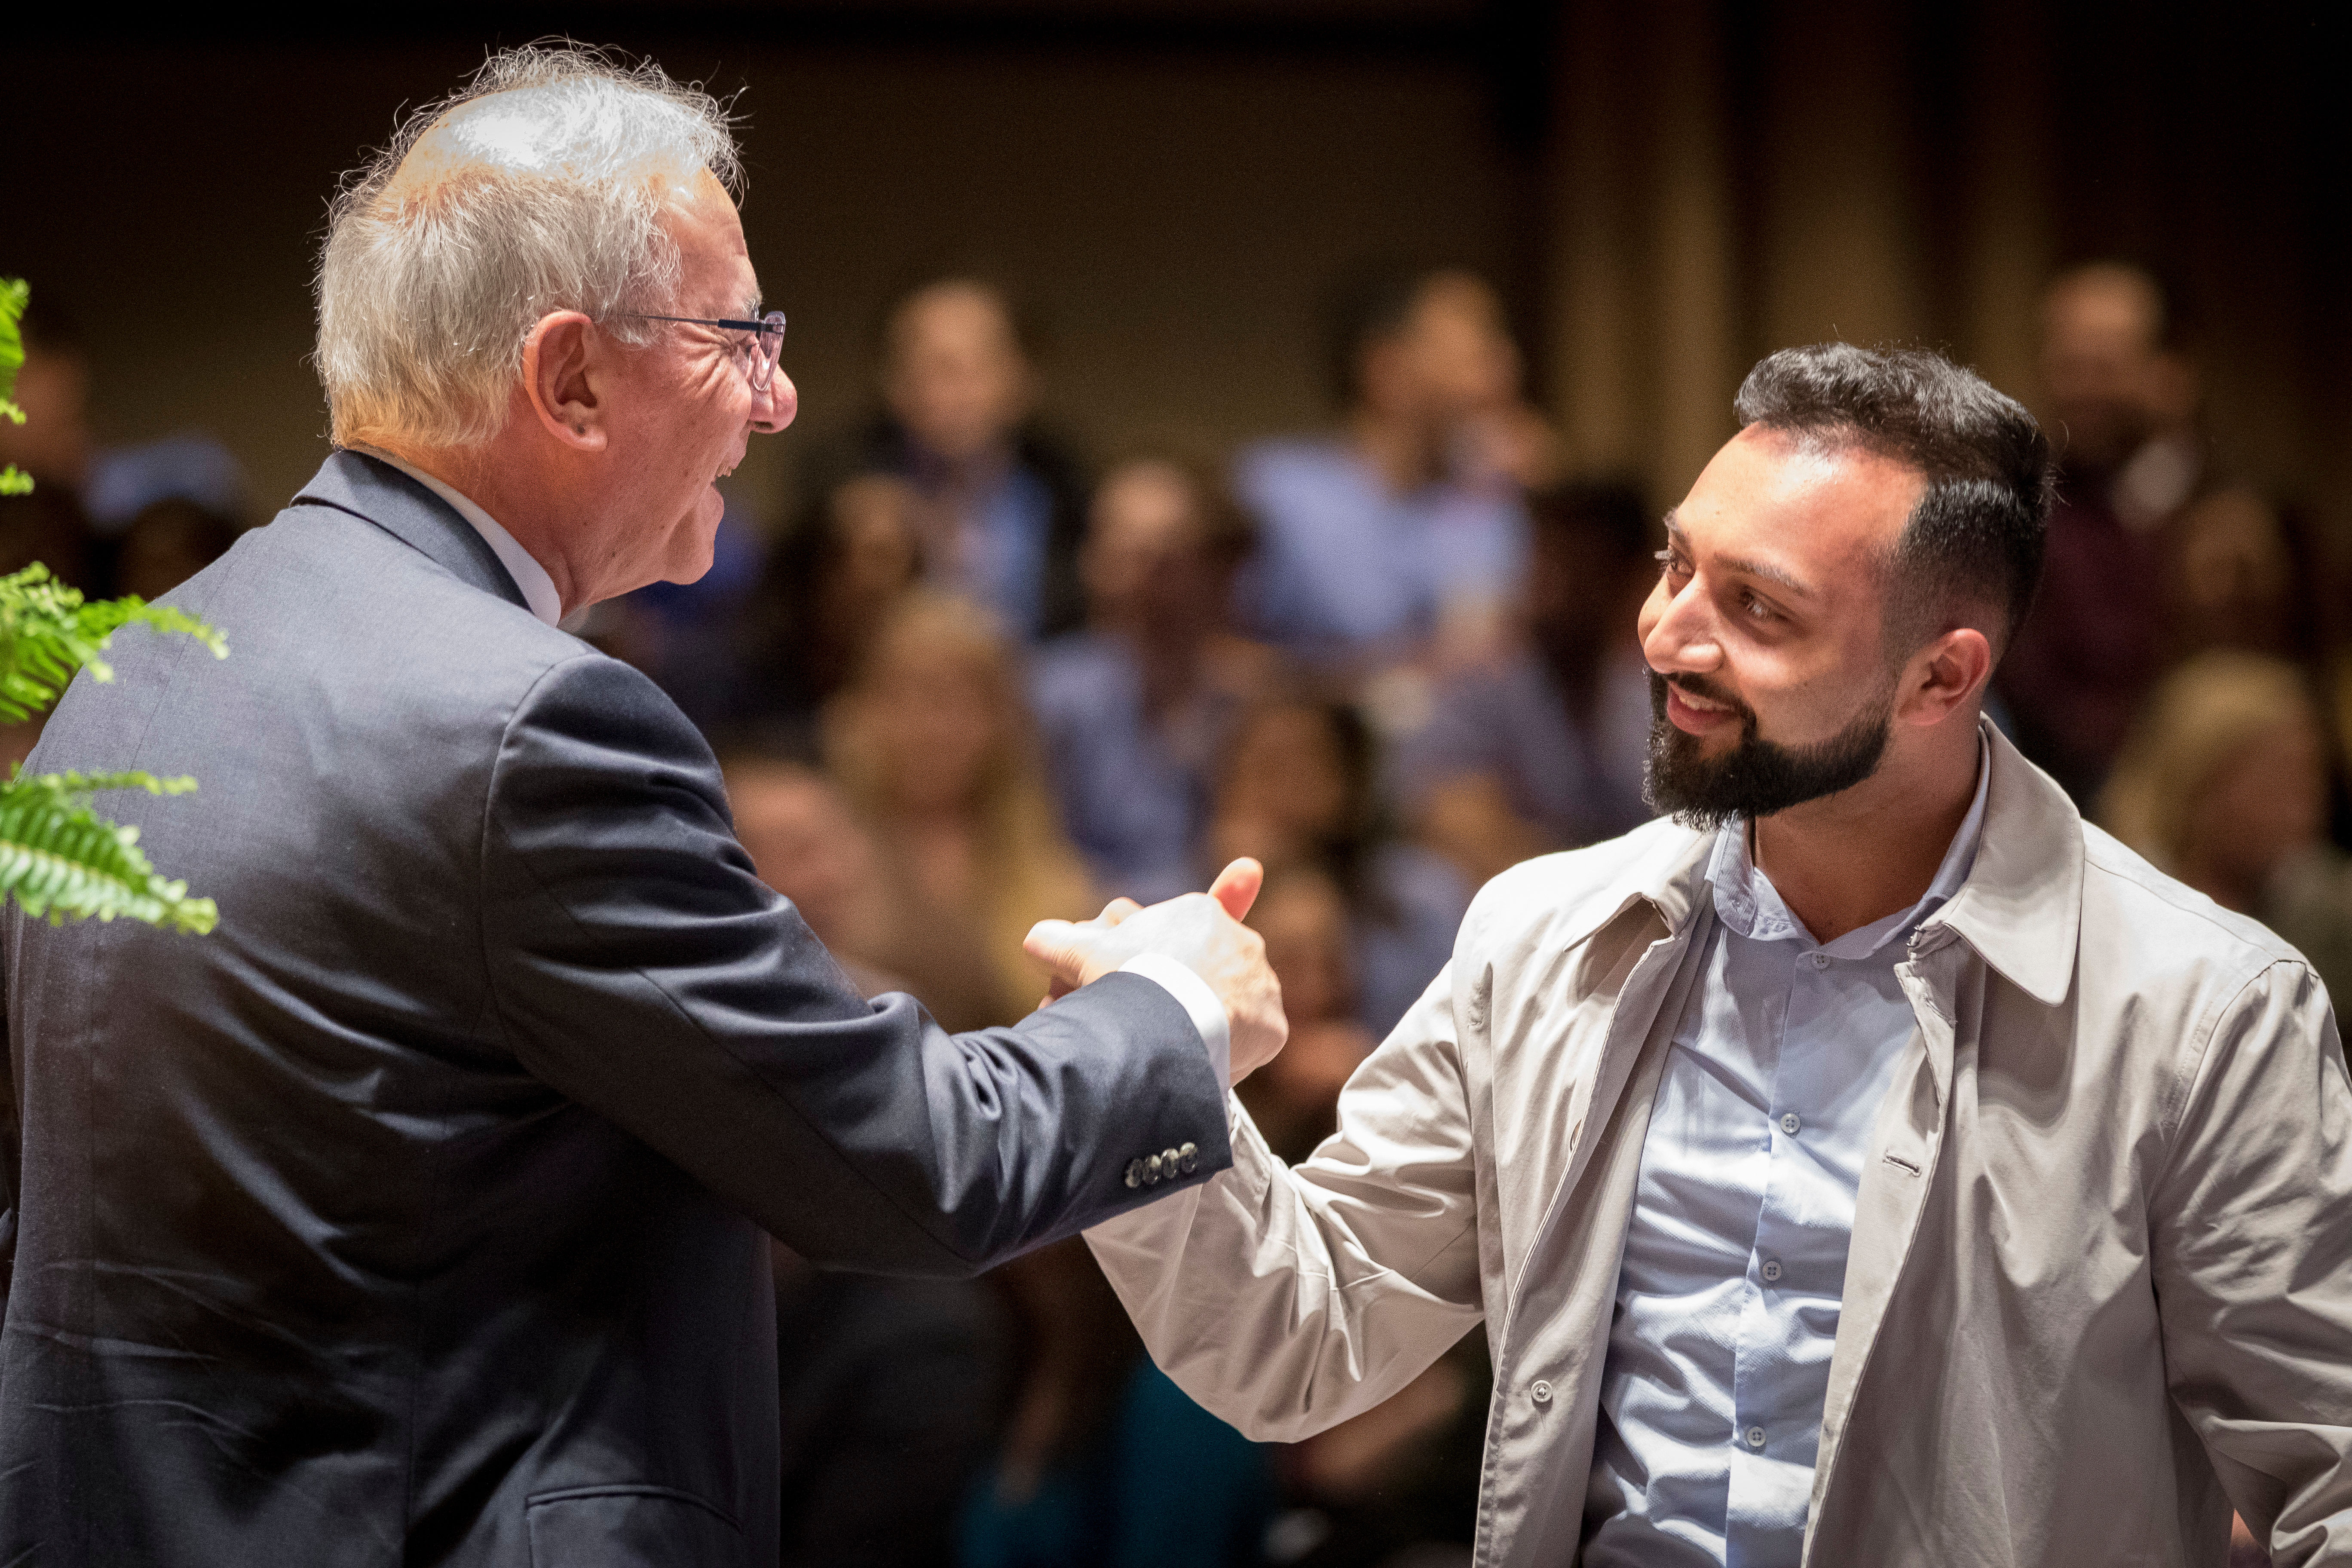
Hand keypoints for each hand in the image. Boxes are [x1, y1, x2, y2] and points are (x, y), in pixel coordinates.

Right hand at [1025, 859, 1287, 1084]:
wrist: (1164, 1018)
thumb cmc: (1124, 979)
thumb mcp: (1084, 955)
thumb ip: (1060, 942)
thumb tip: (1033, 937)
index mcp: (1201, 915)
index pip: (1183, 937)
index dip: (1157, 964)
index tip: (1143, 981)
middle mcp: (1242, 942)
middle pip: (1210, 973)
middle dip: (1185, 992)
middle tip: (1151, 1017)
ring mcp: (1263, 984)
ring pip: (1235, 1006)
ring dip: (1211, 1023)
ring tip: (1176, 1047)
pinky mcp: (1273, 1027)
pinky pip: (1252, 1042)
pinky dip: (1232, 1054)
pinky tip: (1203, 1064)